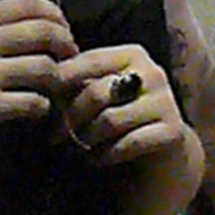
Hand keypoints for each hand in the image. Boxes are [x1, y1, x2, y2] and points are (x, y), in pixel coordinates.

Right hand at [0, 0, 76, 132]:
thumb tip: (24, 21)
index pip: (30, 4)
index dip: (56, 14)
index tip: (61, 27)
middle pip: (46, 33)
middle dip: (66, 44)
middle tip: (68, 55)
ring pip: (46, 68)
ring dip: (57, 77)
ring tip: (52, 85)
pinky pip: (34, 102)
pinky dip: (43, 106)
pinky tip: (35, 108)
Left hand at [54, 45, 188, 167]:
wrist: (159, 153)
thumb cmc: (116, 117)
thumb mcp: (96, 96)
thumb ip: (74, 85)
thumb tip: (42, 83)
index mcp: (131, 55)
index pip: (88, 61)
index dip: (60, 82)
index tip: (42, 103)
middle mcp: (152, 73)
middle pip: (97, 93)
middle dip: (70, 118)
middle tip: (54, 137)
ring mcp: (166, 102)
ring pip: (110, 120)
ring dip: (86, 139)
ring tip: (75, 148)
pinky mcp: (173, 132)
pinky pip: (130, 143)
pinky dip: (107, 154)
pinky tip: (96, 159)